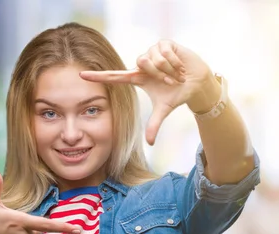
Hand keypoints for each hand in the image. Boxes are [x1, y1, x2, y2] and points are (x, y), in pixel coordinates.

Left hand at [80, 40, 219, 143]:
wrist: (197, 83)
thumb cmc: (177, 94)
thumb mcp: (164, 110)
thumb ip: (154, 125)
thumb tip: (150, 144)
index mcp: (138, 77)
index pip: (114, 76)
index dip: (98, 76)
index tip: (81, 76)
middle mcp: (142, 62)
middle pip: (141, 62)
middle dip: (159, 74)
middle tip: (170, 81)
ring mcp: (153, 51)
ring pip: (154, 57)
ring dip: (169, 69)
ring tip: (177, 73)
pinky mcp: (165, 43)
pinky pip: (165, 52)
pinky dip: (175, 62)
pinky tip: (180, 65)